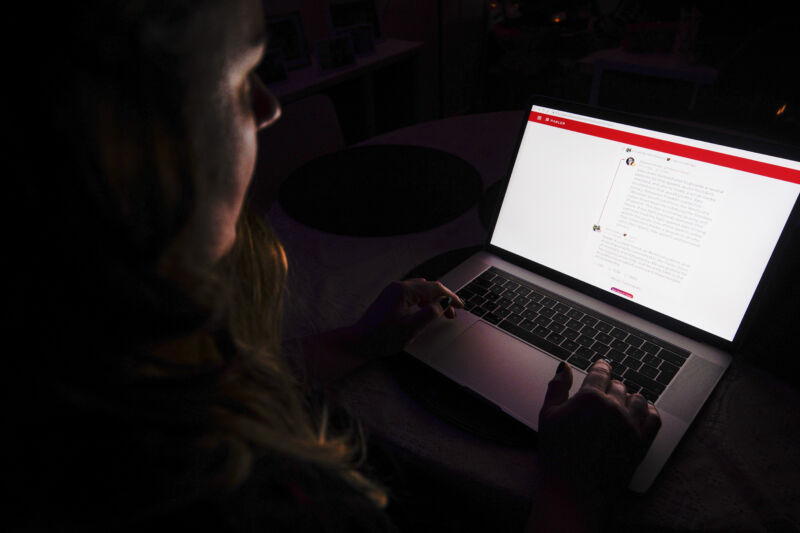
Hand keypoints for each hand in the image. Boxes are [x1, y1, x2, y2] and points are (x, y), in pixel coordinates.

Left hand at [350, 278, 463, 357]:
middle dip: (443, 298)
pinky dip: (423, 300)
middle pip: (428, 287)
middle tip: (453, 313)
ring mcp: (393, 291)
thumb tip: (443, 303)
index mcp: (404, 291)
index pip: (434, 288)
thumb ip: (429, 314)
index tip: (461, 306)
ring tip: (442, 313)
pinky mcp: (390, 297)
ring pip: (421, 290)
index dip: (450, 297)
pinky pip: (412, 294)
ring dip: (433, 299)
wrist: (359, 342)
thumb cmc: (382, 337)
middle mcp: (398, 287)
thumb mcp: (410, 329)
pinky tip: (426, 311)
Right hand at [537, 360, 660, 506]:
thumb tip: (564, 367)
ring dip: (630, 398)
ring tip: (622, 403)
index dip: (601, 367)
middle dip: (611, 387)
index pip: (601, 372)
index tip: (602, 365)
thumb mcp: (547, 416)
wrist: (574, 491)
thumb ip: (557, 387)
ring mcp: (630, 425)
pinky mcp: (642, 443)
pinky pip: (654, 418)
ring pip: (638, 399)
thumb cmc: (556, 454)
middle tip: (604, 393)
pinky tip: (640, 413)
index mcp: (589, 397)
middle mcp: (613, 407)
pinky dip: (649, 412)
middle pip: (619, 386)